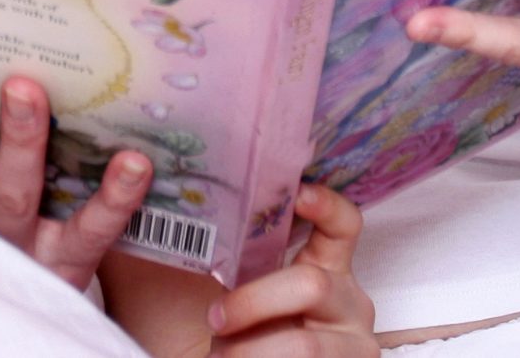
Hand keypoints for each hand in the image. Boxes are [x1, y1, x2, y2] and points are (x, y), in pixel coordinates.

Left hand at [206, 184, 376, 355]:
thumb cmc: (212, 326)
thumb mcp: (209, 280)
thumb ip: (205, 238)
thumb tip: (169, 180)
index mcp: (322, 264)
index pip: (342, 225)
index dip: (327, 206)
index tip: (298, 195)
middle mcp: (344, 300)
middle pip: (313, 285)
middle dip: (254, 303)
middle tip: (215, 319)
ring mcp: (349, 344)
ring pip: (306, 345)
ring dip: (251, 351)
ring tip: (220, 356)